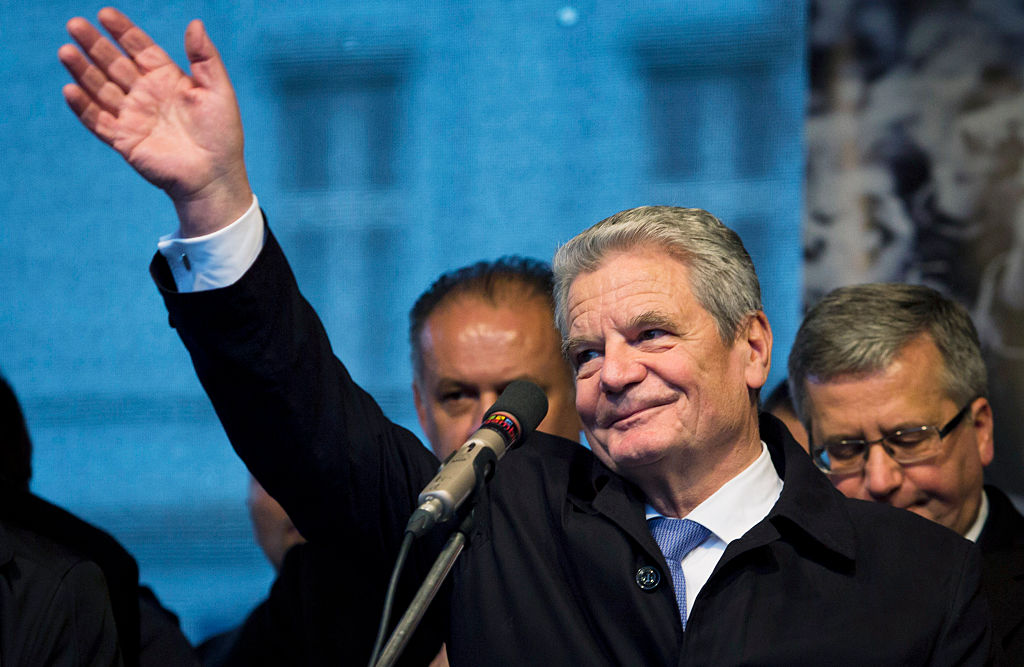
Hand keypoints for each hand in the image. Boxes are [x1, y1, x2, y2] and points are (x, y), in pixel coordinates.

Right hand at [59, 7, 251, 235]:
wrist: (215, 176)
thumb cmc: (221, 134)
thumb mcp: (218, 90)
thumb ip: (205, 57)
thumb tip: (195, 23)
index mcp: (167, 79)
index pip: (139, 49)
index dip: (123, 31)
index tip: (104, 13)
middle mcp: (146, 95)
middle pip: (114, 64)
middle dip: (94, 45)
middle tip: (75, 25)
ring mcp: (133, 117)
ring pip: (100, 89)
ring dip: (83, 71)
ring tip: (66, 51)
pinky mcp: (125, 140)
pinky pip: (99, 121)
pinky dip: (84, 107)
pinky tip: (70, 89)